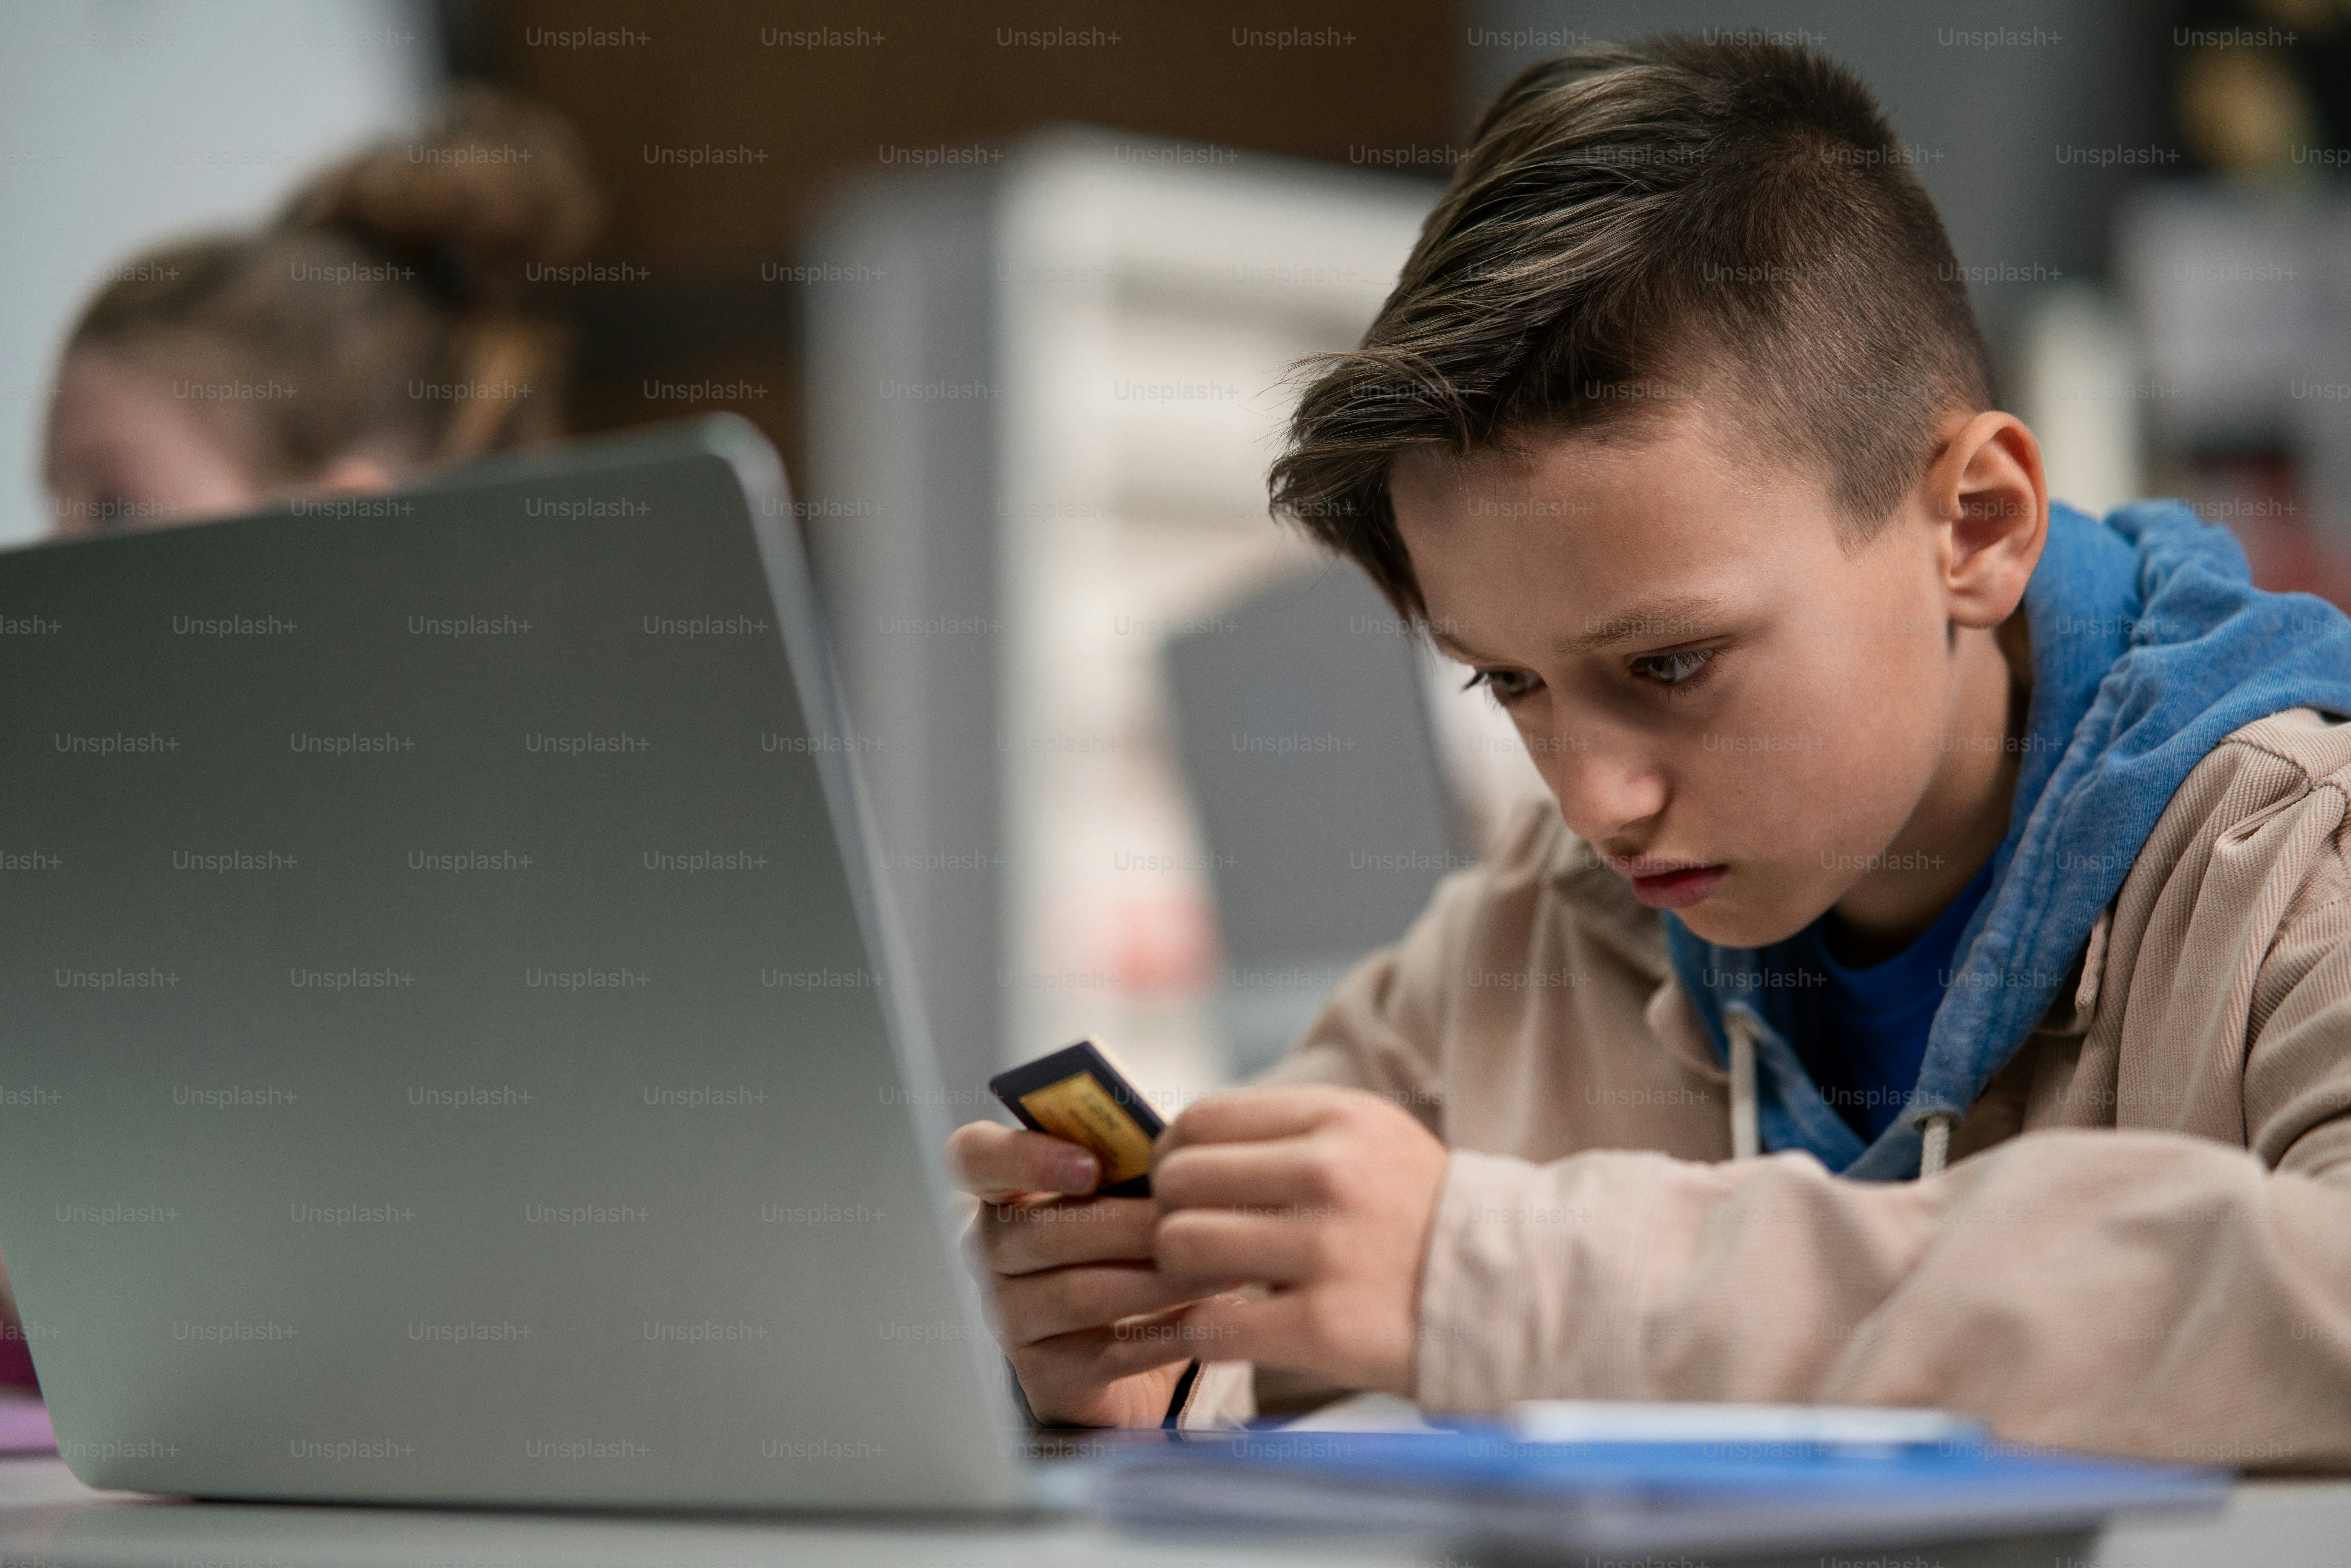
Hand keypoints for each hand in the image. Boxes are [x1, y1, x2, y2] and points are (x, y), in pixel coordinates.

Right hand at [945, 1120, 1231, 1426]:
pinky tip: (1213, 1319)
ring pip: (1079, 1294)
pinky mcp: (1045, 1377)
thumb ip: (1132, 1166)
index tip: (1090, 1166)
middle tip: (1194, 1218)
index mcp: (1003, 1193)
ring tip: (1219, 1271)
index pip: (974, 1158)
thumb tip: (1176, 1150)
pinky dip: (1167, 1334)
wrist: (1129, 1347)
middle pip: (1042, 1232)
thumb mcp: (1124, 1198)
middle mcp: (992, 1255)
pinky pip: (1108, 1353)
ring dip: (1156, 1282)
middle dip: (1128, 1225)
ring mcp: (1011, 1319)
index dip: (1025, 1157)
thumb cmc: (1130, 1248)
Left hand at [1152, 1086, 1449, 1396]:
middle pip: (1180, 1179)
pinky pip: (1211, 1327)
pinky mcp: (1325, 1327)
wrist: (1515, 1292)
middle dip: (1170, 1215)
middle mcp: (1331, 1174)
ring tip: (1215, 1285)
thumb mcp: (1367, 1140)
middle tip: (1196, 1244)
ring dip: (1181, 1273)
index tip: (1184, 1188)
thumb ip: (1284, 1135)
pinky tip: (1232, 1330)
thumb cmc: (1418, 1217)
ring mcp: (1329, 1251)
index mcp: (1338, 1118)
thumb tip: (1183, 1148)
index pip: (1202, 1120)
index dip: (1173, 1156)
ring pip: (1182, 1245)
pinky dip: (1203, 1333)